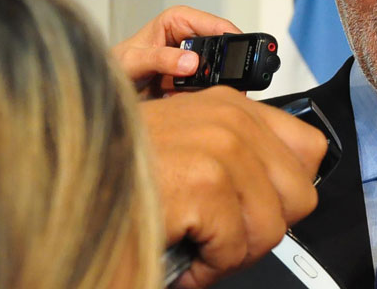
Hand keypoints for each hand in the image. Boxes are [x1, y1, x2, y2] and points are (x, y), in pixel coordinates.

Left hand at [111, 6, 239, 91]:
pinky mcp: (192, 76)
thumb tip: (191, 62)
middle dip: (220, 68)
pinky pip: (206, 87)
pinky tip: (178, 99)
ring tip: (184, 94)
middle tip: (215, 85)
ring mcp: (192, 57)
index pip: (215, 25)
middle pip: (221, 49)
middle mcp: (189, 36)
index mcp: (179, 20)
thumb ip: (161, 59)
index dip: (230, 40)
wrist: (106, 87)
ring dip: (206, 86)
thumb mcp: (134, 61)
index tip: (236, 58)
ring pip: (217, 71)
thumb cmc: (117, 65)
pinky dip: (197, 96)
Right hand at [142, 86, 327, 288]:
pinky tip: (181, 257)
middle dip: (264, 231)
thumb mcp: (190, 145)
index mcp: (234, 107)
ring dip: (231, 254)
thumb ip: (238, 156)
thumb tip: (285, 193)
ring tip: (197, 248)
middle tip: (224, 239)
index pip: (310, 148)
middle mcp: (232, 119)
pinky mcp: (204, 182)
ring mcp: (220, 148)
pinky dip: (206, 269)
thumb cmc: (122, 169)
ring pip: (271, 228)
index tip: (261, 210)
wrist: (65, 178)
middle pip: (300, 196)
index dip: (290, 192)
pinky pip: (235, 247)